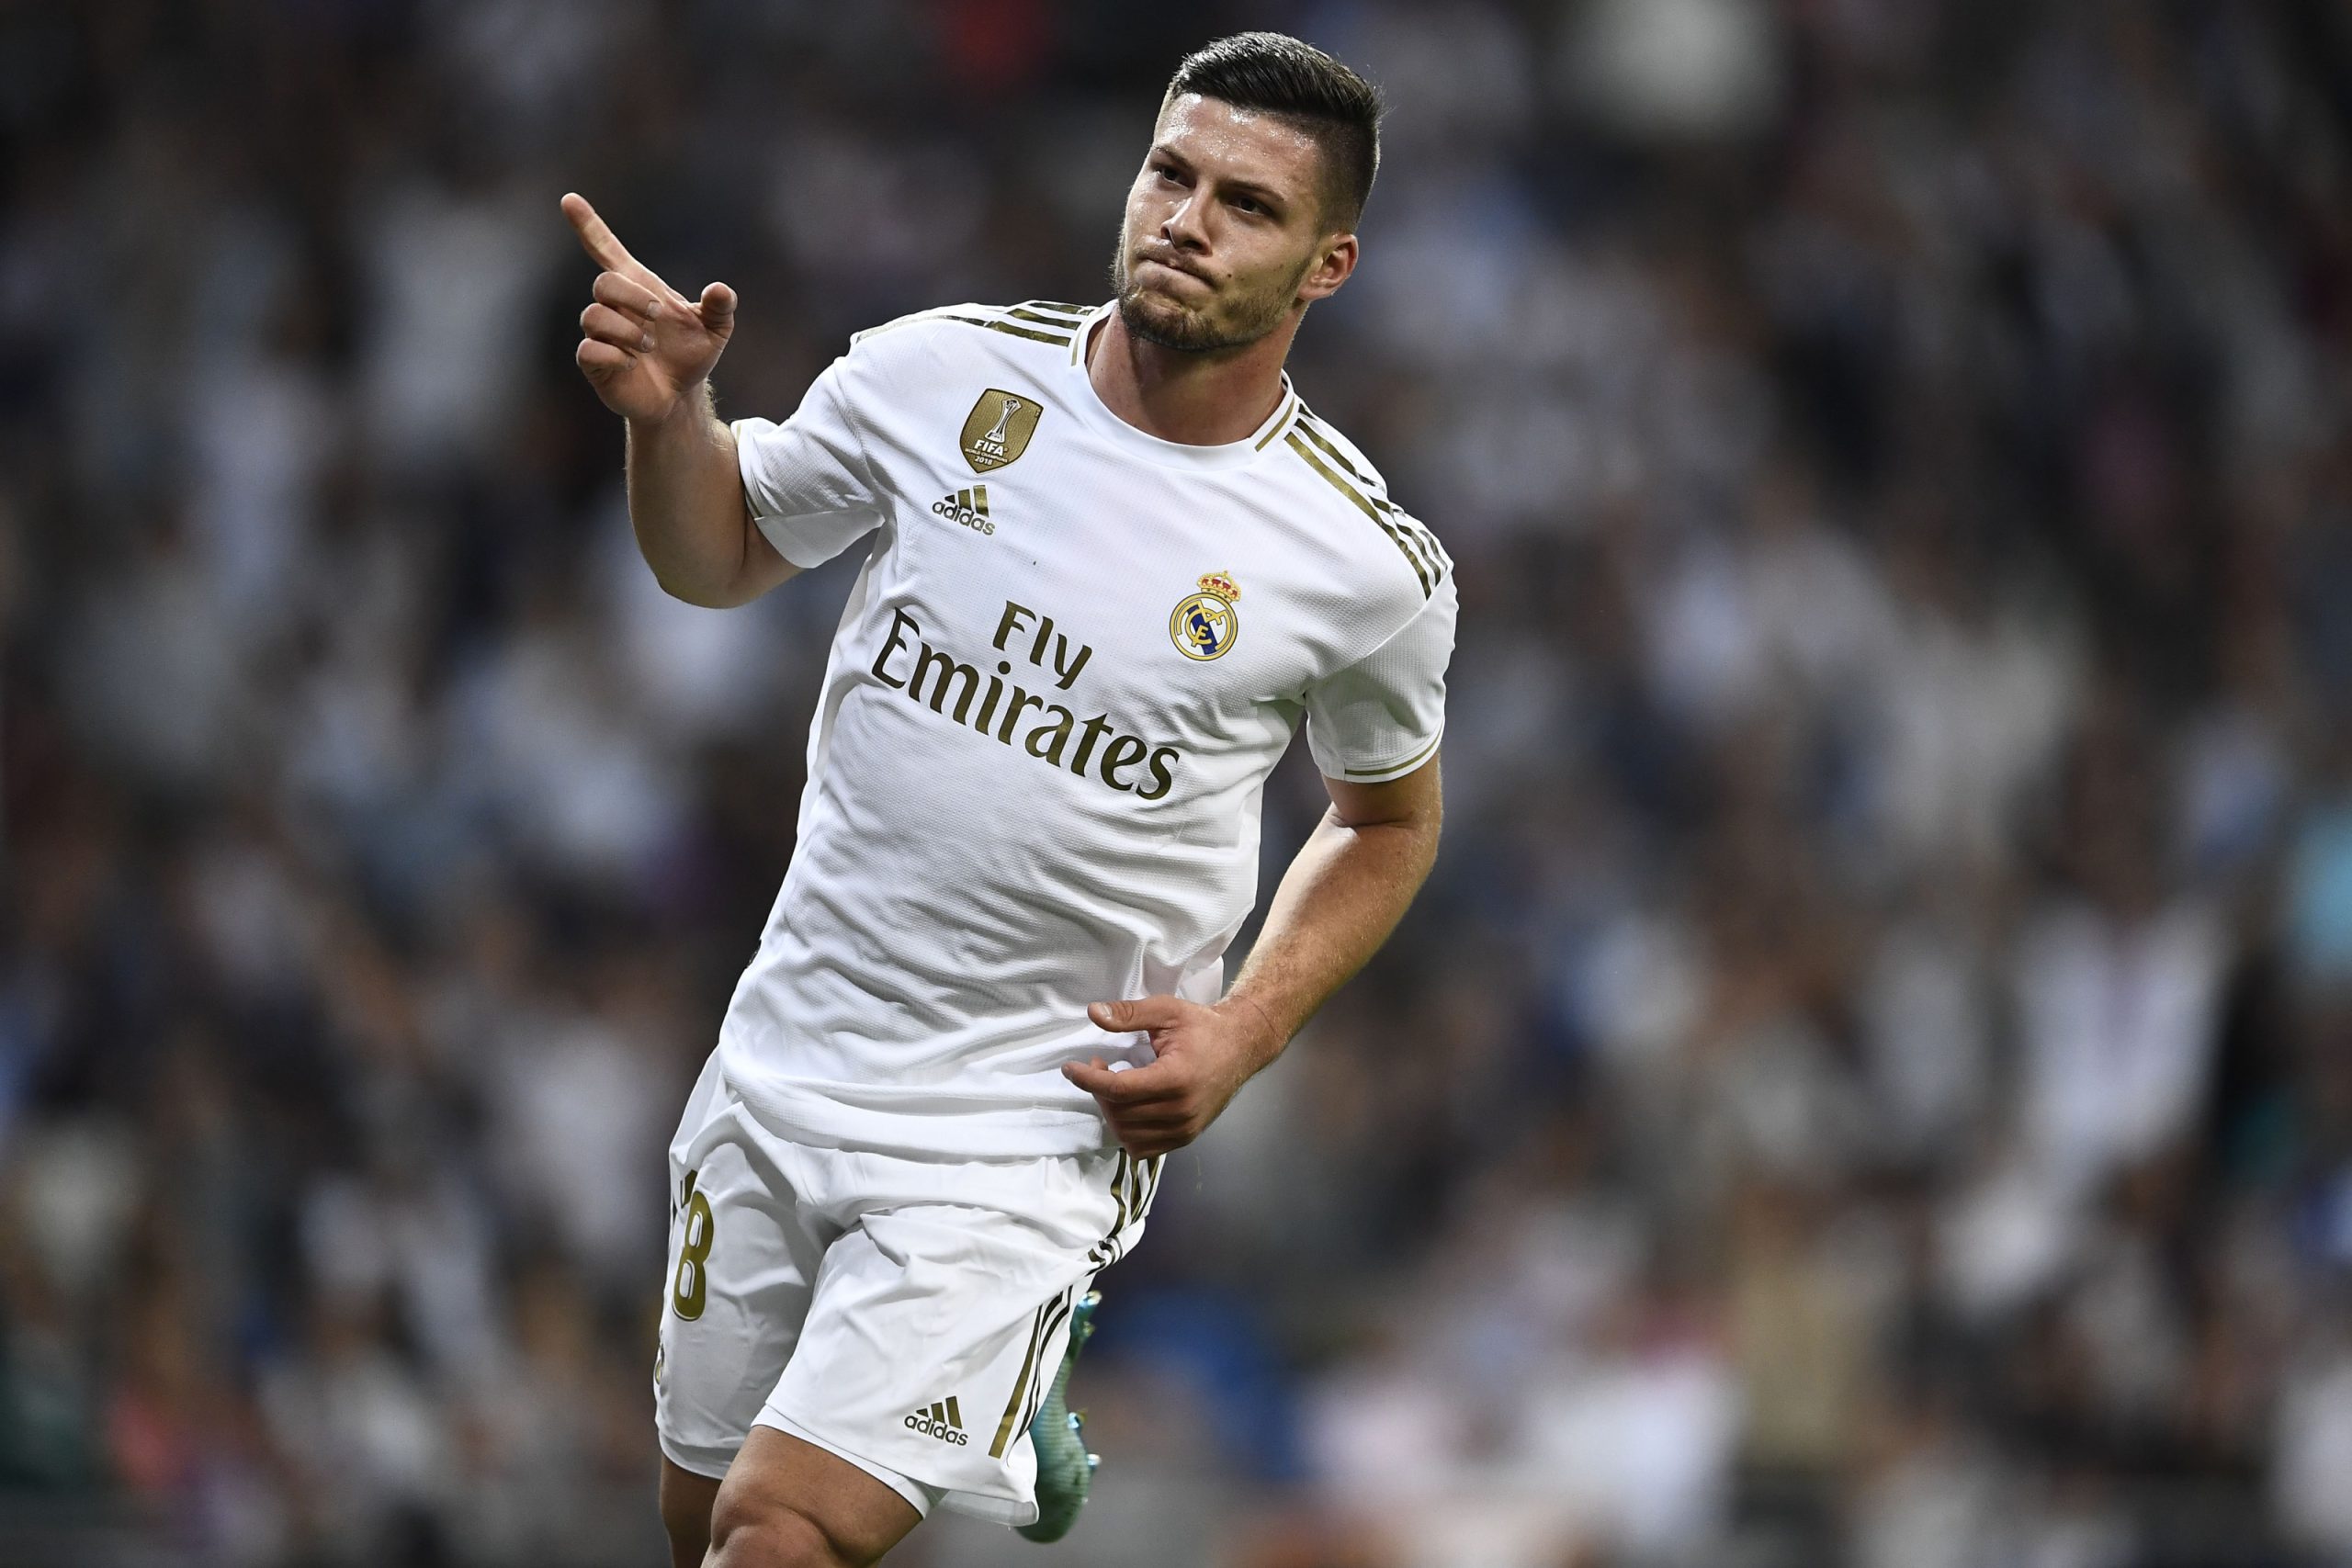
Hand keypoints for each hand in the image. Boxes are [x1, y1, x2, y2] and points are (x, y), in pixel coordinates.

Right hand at [561, 192, 736, 424]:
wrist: (679, 396)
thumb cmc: (691, 355)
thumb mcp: (714, 330)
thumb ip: (719, 308)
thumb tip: (721, 290)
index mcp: (638, 289)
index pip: (607, 251)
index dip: (589, 226)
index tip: (570, 200)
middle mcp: (614, 307)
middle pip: (603, 283)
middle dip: (631, 298)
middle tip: (657, 317)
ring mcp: (601, 334)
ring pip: (593, 316)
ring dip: (626, 330)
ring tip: (648, 346)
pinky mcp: (594, 362)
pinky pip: (589, 350)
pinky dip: (614, 355)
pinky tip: (630, 364)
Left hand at [1062, 996, 1283, 1156]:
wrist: (1241, 1047)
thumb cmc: (1203, 1027)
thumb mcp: (1166, 1010)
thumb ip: (1129, 1014)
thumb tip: (1092, 1012)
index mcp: (1176, 1078)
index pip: (1119, 1089)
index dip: (1087, 1080)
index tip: (1070, 1068)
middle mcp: (1181, 1110)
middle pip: (1120, 1113)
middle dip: (1098, 1091)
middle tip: (1098, 1067)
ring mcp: (1185, 1129)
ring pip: (1127, 1135)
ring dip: (1110, 1112)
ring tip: (1113, 1085)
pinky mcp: (1186, 1138)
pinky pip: (1143, 1148)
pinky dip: (1126, 1132)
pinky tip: (1127, 1107)